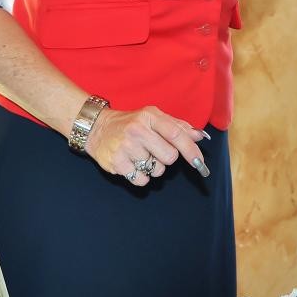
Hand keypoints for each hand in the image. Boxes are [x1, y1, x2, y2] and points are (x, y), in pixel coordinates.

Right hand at [86, 104, 205, 185]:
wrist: (97, 128)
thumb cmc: (130, 123)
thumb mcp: (153, 117)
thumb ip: (177, 126)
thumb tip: (199, 136)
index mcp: (150, 117)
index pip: (176, 134)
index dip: (191, 150)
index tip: (199, 161)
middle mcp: (137, 130)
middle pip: (170, 157)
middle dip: (166, 158)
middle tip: (155, 151)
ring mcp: (126, 147)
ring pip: (157, 170)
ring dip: (153, 167)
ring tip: (140, 155)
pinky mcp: (116, 163)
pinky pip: (142, 180)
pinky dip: (141, 176)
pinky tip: (132, 164)